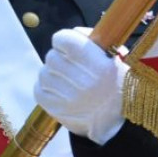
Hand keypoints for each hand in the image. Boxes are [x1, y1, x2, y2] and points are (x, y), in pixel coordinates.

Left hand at [34, 27, 127, 144]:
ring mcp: (67, 97)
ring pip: (44, 73)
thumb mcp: (116, 60)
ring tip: (67, 81)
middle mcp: (82, 80)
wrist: (117, 123)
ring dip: (52, 74)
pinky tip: (60, 91)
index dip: (64, 41)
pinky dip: (46, 88)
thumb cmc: (118, 86)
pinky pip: (39, 90)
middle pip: (52, 56)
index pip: (63, 39)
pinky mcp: (55, 110)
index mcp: (98, 65)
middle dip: (59, 58)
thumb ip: (94, 42)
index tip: (70, 47)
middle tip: (70, 66)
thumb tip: (72, 33)